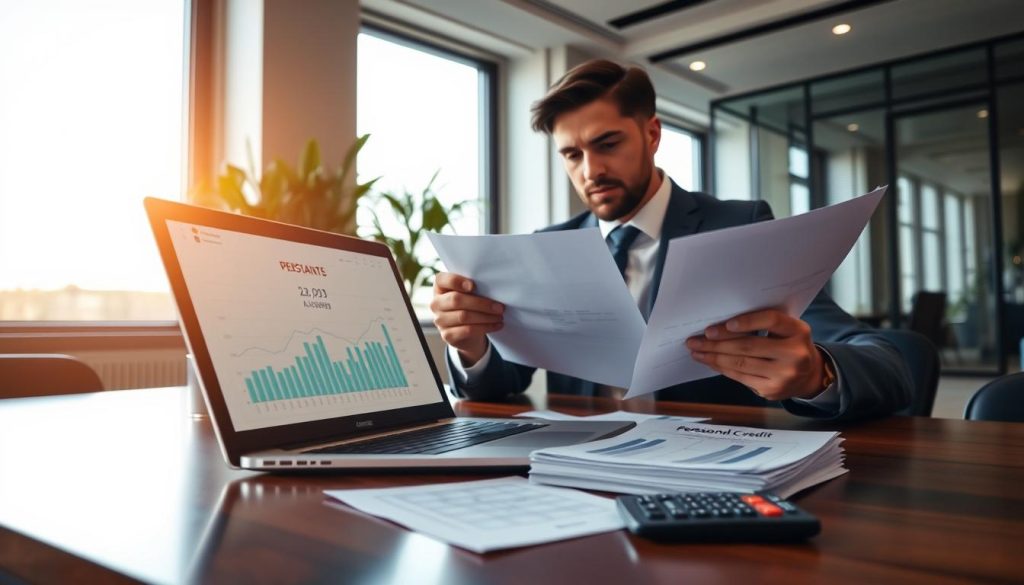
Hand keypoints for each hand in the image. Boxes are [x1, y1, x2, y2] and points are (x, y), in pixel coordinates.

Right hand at [430, 272, 503, 365]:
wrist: (465, 332)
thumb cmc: (469, 305)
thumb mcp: (469, 293)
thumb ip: (473, 287)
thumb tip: (493, 288)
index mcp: (440, 287)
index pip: (442, 280)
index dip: (456, 281)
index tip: (473, 286)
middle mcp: (436, 303)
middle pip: (456, 300)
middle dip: (481, 303)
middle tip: (499, 307)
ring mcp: (439, 320)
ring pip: (464, 316)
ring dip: (486, 317)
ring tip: (500, 316)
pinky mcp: (447, 335)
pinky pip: (467, 330)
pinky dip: (485, 327)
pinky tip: (496, 325)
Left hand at [685, 309, 827, 400]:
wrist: (809, 375)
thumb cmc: (789, 345)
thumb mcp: (786, 330)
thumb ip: (763, 325)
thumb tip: (721, 326)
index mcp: (798, 331)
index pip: (772, 321)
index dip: (748, 322)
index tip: (727, 323)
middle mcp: (794, 354)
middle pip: (749, 345)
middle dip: (718, 342)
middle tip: (696, 339)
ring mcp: (784, 375)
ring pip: (741, 363)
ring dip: (714, 356)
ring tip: (696, 351)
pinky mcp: (771, 390)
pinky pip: (740, 377)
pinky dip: (721, 368)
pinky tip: (710, 362)